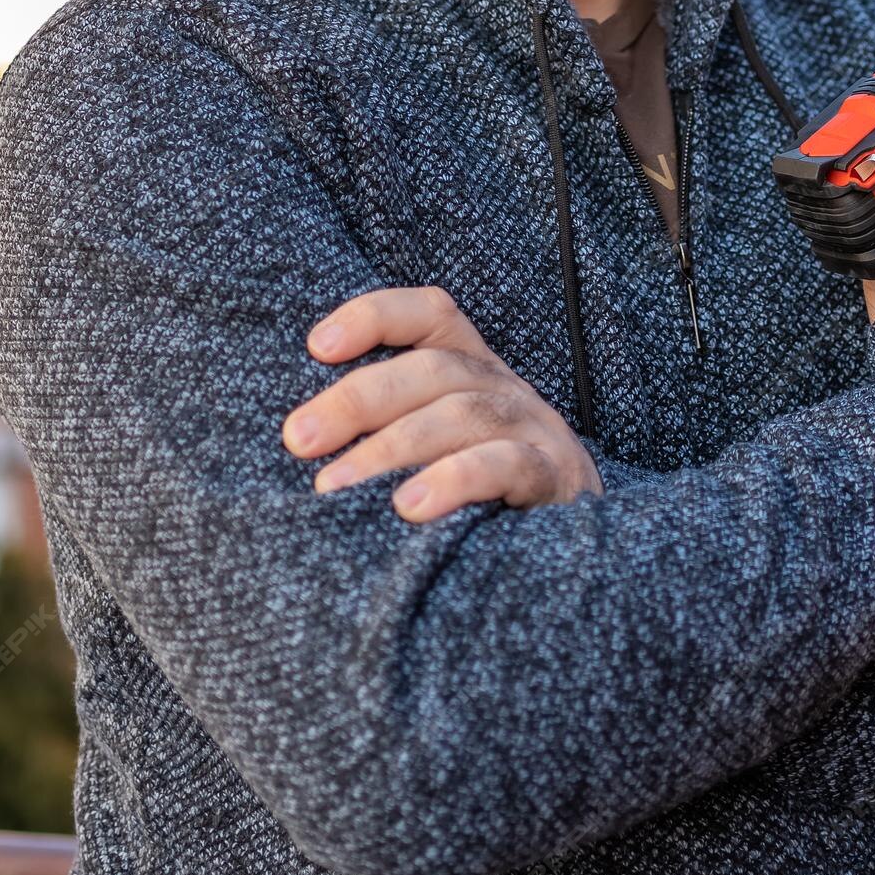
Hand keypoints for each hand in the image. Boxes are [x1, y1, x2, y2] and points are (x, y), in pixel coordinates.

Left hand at [282, 285, 603, 520]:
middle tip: (298, 441)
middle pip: (435, 368)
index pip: (432, 315)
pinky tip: (409, 507)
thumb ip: (385, 435)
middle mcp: (505, 388)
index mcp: (473, 371)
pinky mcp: (556, 477)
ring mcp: (536, 429)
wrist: (578, 558)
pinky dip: (455, 479)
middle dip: (358, 399)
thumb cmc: (478, 503)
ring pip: (463, 413)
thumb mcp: (436, 454)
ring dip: (391, 447)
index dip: (376, 317)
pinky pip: (508, 465)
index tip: (316, 347)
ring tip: (336, 488)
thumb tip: (297, 444)